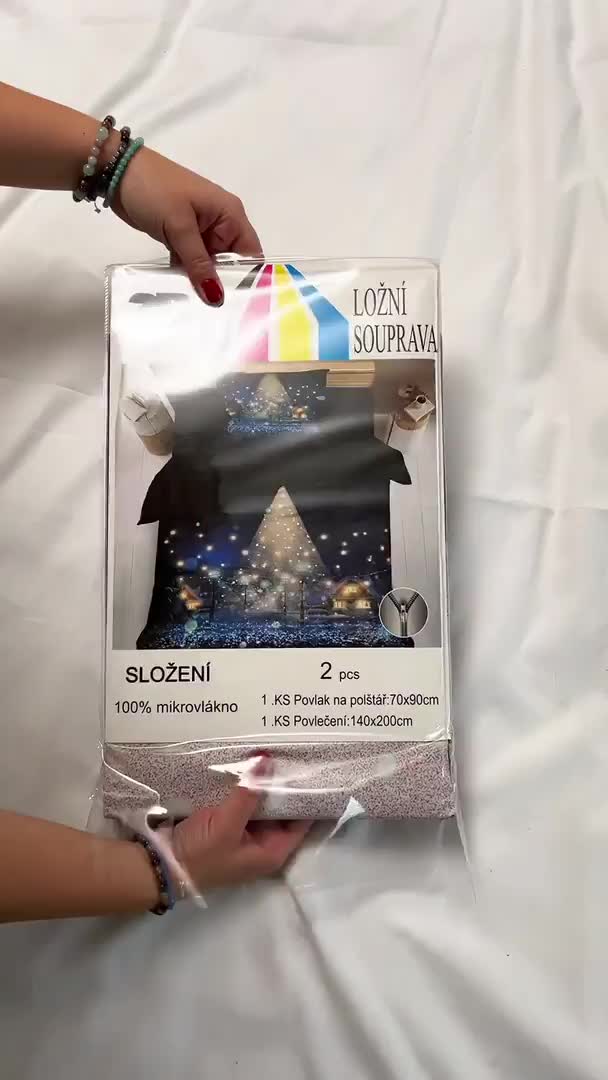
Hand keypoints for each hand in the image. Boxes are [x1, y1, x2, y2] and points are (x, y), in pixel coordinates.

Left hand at [112, 146, 261, 306]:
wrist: (117, 170)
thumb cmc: (155, 190)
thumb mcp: (179, 227)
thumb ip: (198, 263)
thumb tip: (216, 297)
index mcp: (229, 215)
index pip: (250, 253)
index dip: (249, 279)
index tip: (241, 306)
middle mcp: (220, 224)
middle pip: (230, 263)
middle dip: (223, 286)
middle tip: (218, 318)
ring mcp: (199, 231)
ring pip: (209, 265)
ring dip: (203, 283)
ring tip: (199, 311)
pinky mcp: (181, 236)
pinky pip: (190, 261)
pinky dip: (186, 275)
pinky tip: (182, 295)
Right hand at [171, 756, 310, 890]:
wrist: (161, 866)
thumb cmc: (201, 854)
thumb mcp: (227, 822)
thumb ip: (249, 792)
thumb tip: (268, 760)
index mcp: (272, 851)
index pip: (303, 822)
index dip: (309, 797)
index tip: (315, 770)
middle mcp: (262, 844)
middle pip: (283, 811)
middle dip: (284, 785)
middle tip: (293, 754)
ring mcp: (244, 835)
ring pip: (262, 805)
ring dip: (264, 784)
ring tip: (273, 753)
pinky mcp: (227, 826)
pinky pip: (244, 804)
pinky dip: (246, 788)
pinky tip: (248, 766)